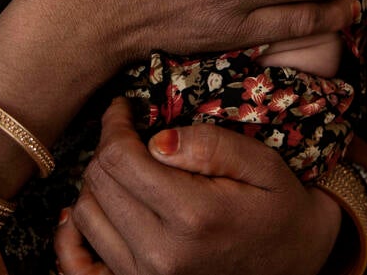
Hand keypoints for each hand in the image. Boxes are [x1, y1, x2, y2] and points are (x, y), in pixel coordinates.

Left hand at [55, 98, 341, 274]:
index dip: (115, 123)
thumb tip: (156, 140)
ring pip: (84, 213)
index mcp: (192, 216)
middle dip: (108, 146)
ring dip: (96, 182)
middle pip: (98, 181)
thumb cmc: (280, 207)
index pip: (120, 158)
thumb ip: (211, 145)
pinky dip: (72, 235)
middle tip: (129, 131)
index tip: (125, 107)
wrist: (294, 263)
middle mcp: (160, 254)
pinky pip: (77, 264)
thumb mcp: (262, 164)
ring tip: (125, 166)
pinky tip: (91, 208)